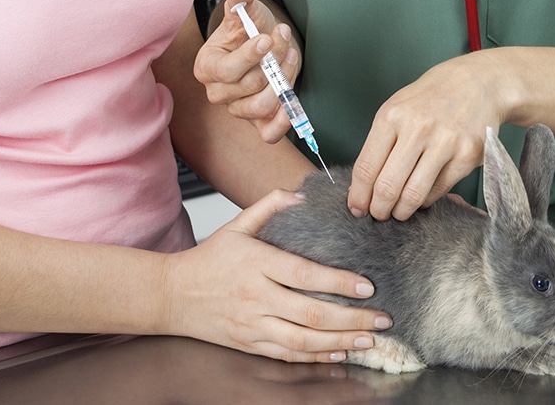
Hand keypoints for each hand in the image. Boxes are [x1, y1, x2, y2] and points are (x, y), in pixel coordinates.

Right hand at [162, 189, 391, 362]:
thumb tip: (302, 196)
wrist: (171, 296)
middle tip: (383, 319)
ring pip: (303, 341)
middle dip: (353, 319)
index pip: (305, 274)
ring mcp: (252, 324)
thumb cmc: (208, 261)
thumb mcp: (235, 226)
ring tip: (370, 340)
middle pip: (312, 313)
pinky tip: (339, 354)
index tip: (368, 287)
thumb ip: (269, 206)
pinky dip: (316, 358)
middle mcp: (256, 297)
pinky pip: (288, 355)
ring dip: (341, 343)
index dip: (340, 283)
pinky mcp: (249, 344)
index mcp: (256, 264)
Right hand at [193, 0, 300, 142]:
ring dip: (284, 81)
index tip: (267, 39)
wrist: (258, 46)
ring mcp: (237, 109)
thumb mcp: (244, 14)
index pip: (227, 71)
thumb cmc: (247, 32)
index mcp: (206, 67)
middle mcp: (217, 93)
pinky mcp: (257, 122)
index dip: (249, 57)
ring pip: (261, 106)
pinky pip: (268, 133)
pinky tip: (292, 102)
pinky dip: (283, 122)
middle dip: (274, 61)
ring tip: (291, 58)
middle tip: (285, 39)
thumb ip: (240, 1)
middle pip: (250, 86)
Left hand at [348, 52, 510, 220]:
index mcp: (392, 117)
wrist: (478, 83)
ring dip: (401, 211)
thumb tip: (363, 187)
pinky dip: (426, 200)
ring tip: (398, 212)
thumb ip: (379, 144)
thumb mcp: (396, 109)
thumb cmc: (430, 99)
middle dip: (379, 209)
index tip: (357, 208)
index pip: (366, 168)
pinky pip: (438, 190)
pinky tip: (421, 197)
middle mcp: (418, 129)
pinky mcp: (467, 155)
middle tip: (378, 214)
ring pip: (413, 195)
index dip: (359, 195)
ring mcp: (445, 143)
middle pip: (387, 187)